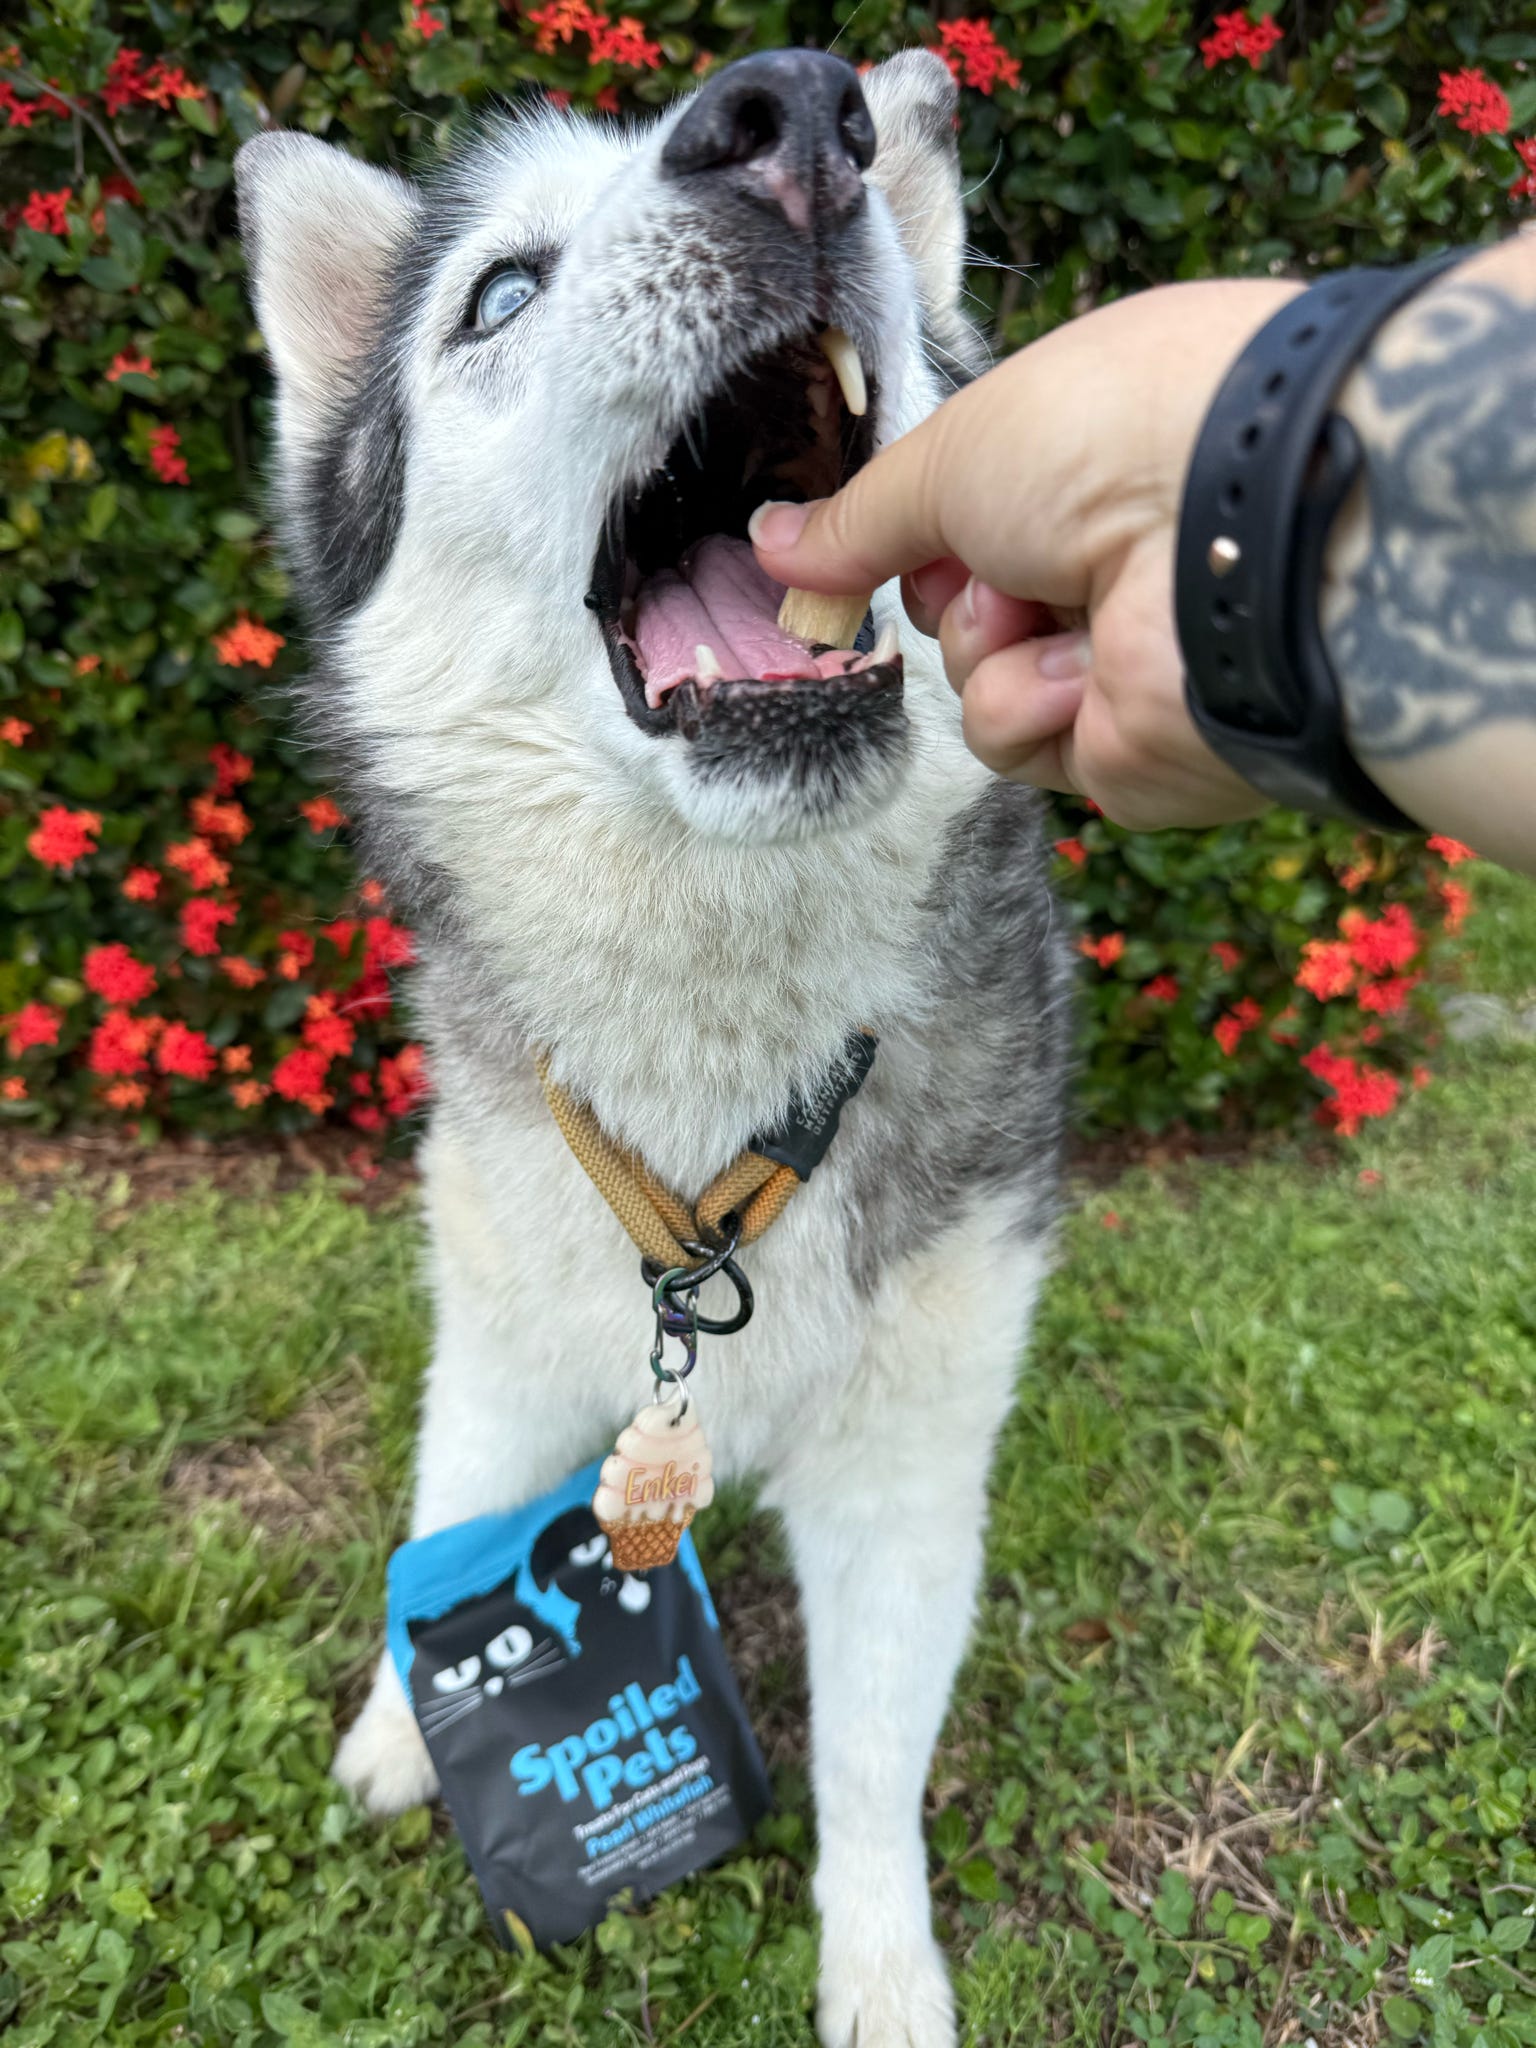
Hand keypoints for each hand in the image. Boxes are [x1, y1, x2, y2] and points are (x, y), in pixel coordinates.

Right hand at [750, 279, 1300, 828]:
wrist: (1235, 534)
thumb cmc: (1112, 440)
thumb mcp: (953, 455)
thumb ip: (859, 519)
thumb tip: (772, 547)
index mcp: (1093, 462)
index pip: (970, 521)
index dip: (918, 531)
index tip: (879, 535)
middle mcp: (1121, 558)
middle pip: (966, 608)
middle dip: (959, 589)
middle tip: (996, 558)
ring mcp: (1134, 657)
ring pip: (981, 686)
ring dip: (991, 648)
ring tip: (1053, 609)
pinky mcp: (1141, 745)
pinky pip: (1020, 744)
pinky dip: (1032, 707)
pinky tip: (1084, 671)